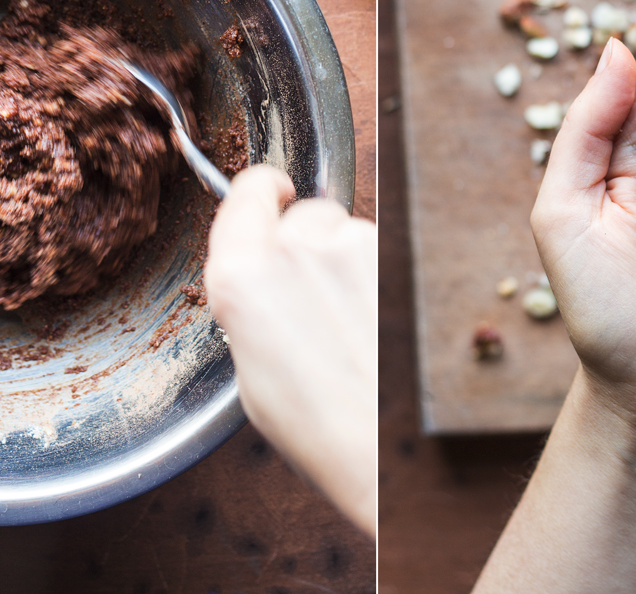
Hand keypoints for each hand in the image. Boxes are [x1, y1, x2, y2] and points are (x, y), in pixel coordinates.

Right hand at [204, 165, 375, 536]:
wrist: (378, 444)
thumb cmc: (312, 423)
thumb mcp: (249, 361)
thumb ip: (251, 299)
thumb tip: (266, 279)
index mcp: (241, 273)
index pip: (248, 191)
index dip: (261, 191)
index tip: (272, 193)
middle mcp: (292, 247)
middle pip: (302, 215)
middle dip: (308, 242)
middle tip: (315, 296)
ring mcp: (349, 246)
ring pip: (346, 233)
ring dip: (347, 263)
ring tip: (351, 325)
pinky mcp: (394, 257)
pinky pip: (380, 253)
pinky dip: (378, 278)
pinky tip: (375, 323)